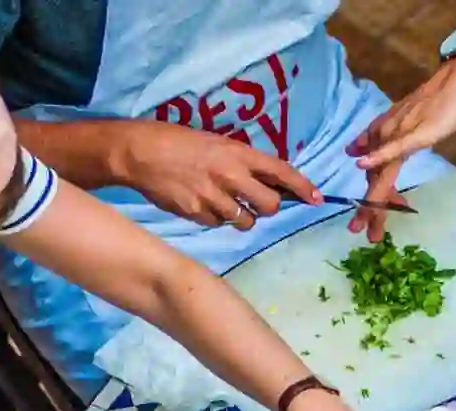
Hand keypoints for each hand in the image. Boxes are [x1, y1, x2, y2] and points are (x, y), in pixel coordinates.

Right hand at [121, 121, 320, 229]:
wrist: (139, 152)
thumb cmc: (177, 141)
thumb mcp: (215, 143)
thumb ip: (241, 162)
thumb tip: (267, 180)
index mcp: (237, 152)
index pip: (280, 171)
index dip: (302, 187)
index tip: (317, 198)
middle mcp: (230, 175)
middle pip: (269, 206)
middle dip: (266, 207)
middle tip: (253, 201)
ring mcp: (213, 197)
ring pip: (245, 222)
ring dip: (240, 216)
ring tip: (222, 201)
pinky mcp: (196, 213)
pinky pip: (218, 224)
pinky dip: (215, 218)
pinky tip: (201, 202)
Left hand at [347, 57, 455, 240]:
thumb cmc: (446, 100)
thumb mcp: (416, 125)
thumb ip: (392, 140)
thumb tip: (366, 154)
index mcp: (388, 135)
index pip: (375, 172)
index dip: (370, 199)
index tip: (365, 224)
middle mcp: (388, 134)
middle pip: (374, 177)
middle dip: (367, 208)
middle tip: (359, 232)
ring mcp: (402, 132)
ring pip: (382, 170)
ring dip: (372, 199)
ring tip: (365, 224)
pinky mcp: (417, 130)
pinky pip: (395, 148)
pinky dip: (378, 158)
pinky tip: (363, 167)